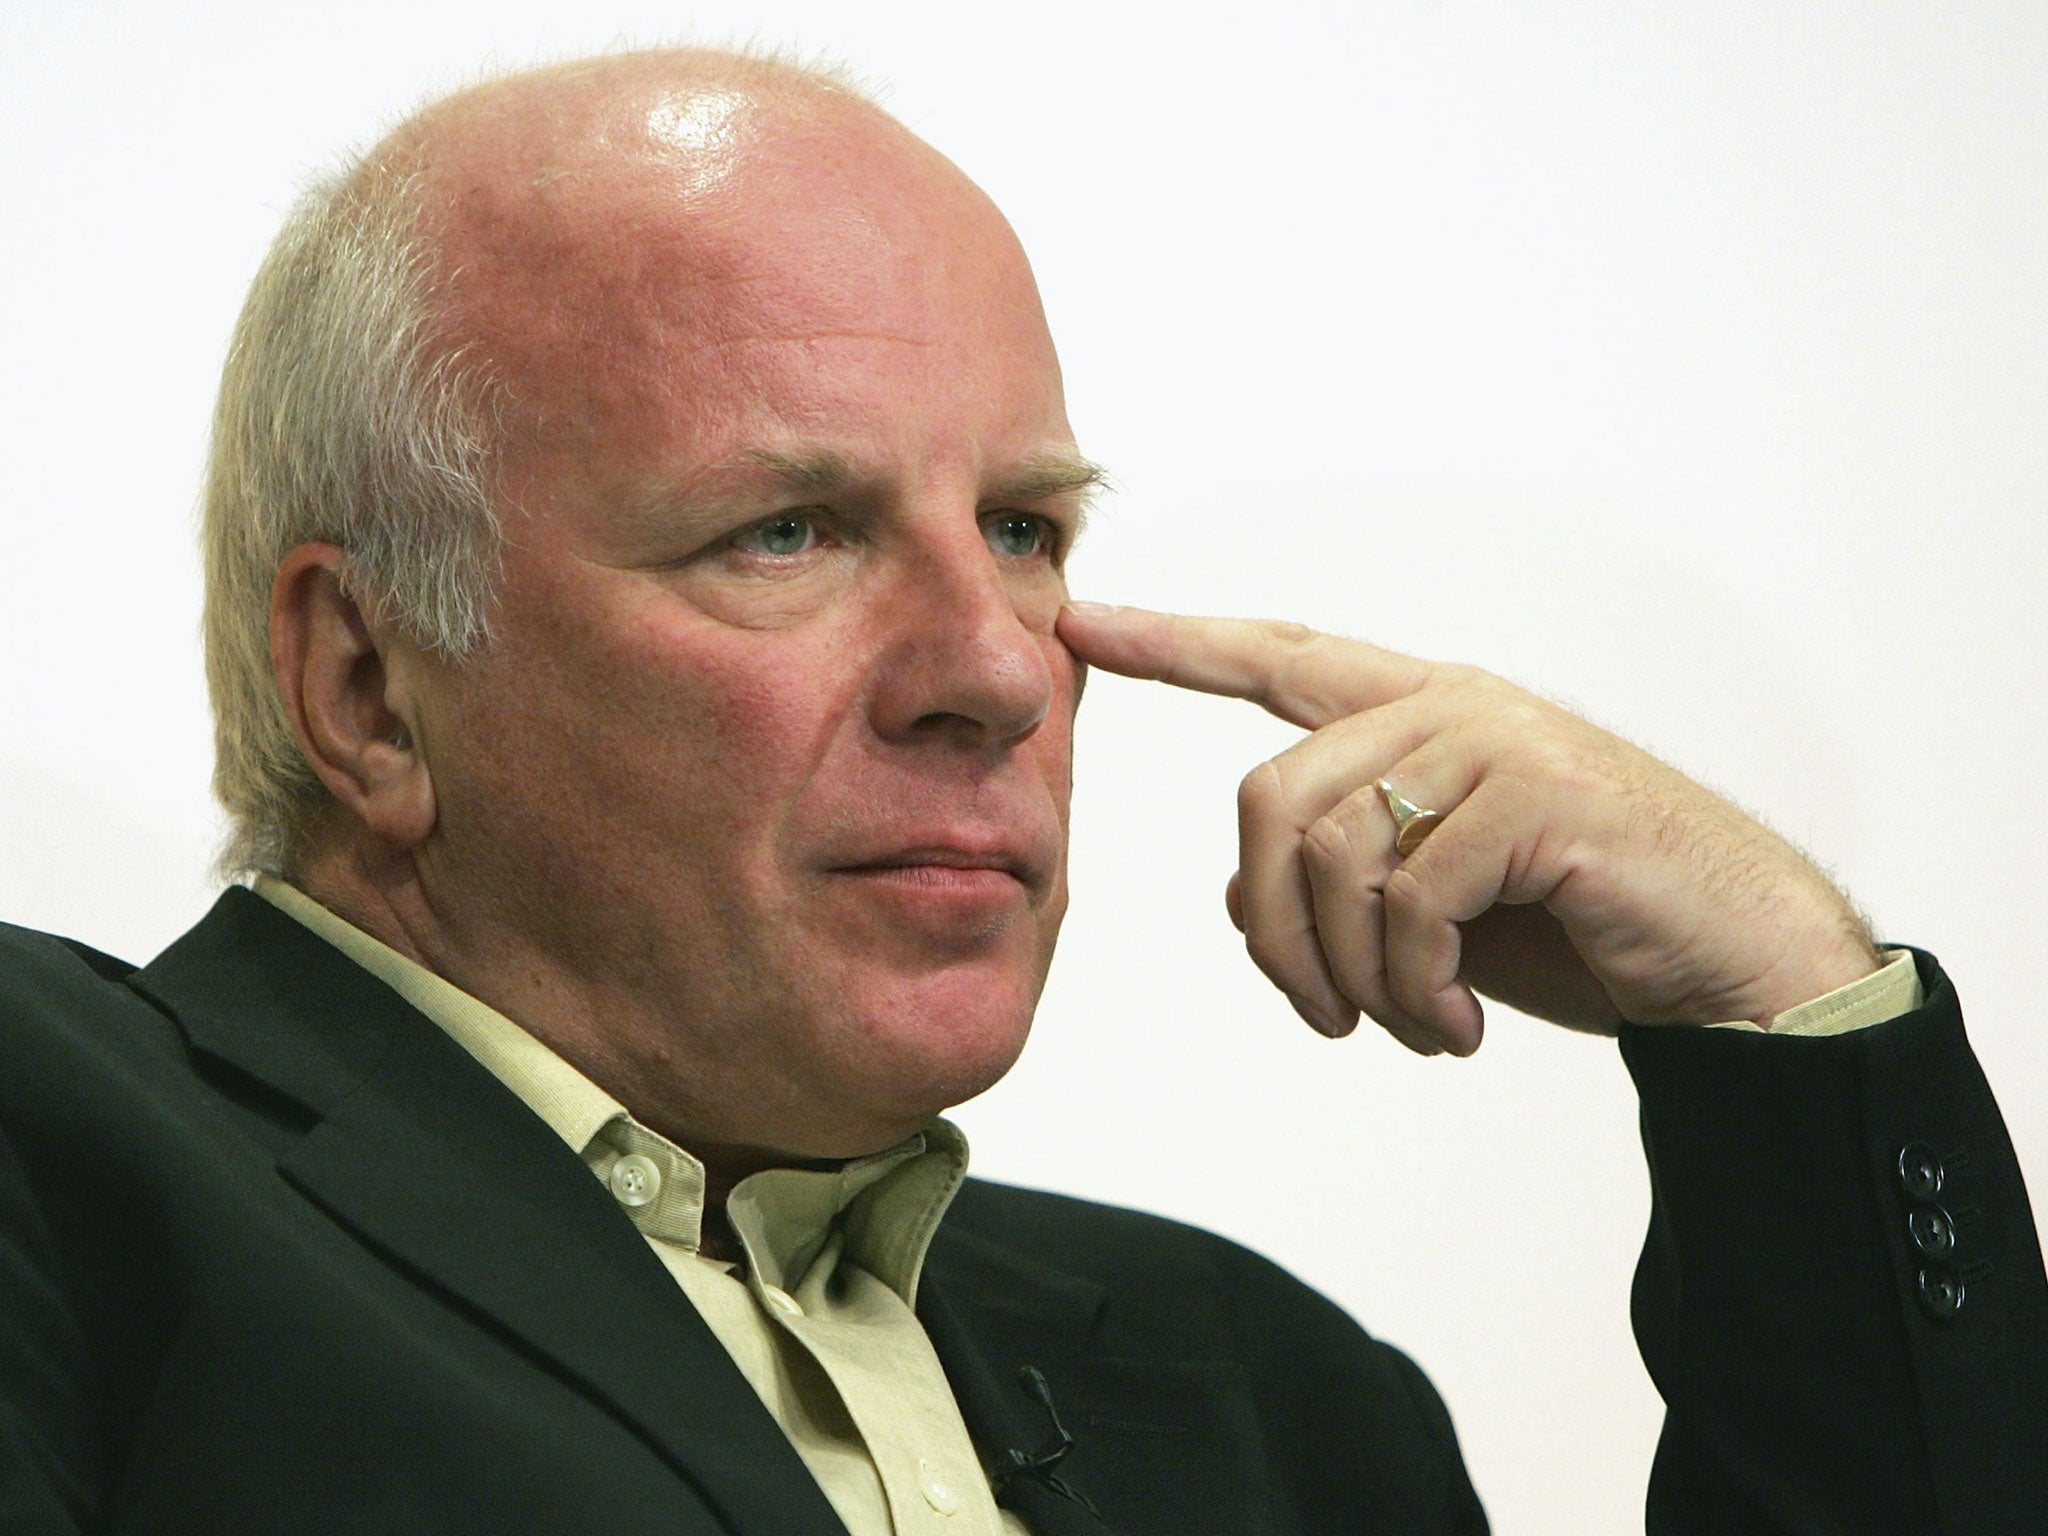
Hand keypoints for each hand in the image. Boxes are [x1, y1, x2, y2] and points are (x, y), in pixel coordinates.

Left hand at [1056, 603, 1878, 1054]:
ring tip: (1413, 1024)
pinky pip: (1410, 897)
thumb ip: (1340, 879)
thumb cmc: (1580, 927)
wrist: (1731, 962)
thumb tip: (1238, 900)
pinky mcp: (1538, 797)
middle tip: (1328, 1015)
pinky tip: (1455, 1026)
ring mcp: (1496, 741)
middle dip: (1274, 932)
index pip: (1277, 657)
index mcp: (1420, 713)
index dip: (1177, 643)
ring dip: (1356, 976)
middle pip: (1269, 800)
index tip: (1086, 619)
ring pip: (1332, 855)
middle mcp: (1449, 706)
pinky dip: (1414, 984)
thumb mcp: (1432, 909)